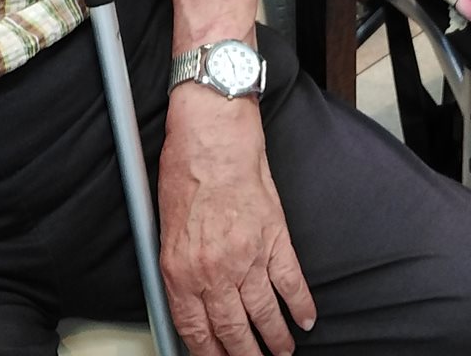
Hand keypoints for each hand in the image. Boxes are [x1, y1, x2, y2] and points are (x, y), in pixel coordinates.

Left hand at [158, 89, 315, 355]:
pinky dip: (300, 305)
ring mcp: (247, 257)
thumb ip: (177, 268)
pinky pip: (291, 282)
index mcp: (181, 271)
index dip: (209, 354)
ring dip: (275, 340)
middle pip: (232, 330)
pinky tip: (305, 319)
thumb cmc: (186, 171)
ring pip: (264, 313)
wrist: (213, 136)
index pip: (196, 331)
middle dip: (245, 355)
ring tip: (282, 353)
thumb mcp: (165, 228)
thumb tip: (188, 299)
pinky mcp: (274, 238)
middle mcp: (214, 271)